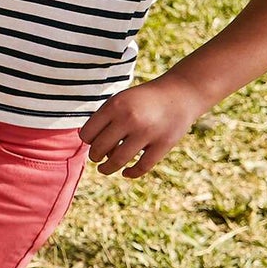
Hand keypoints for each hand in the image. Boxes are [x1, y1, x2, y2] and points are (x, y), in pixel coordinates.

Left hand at [79, 74, 207, 177]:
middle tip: (96, 158)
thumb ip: (104, 119)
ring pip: (117, 161)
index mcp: (115, 105)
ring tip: (104, 169)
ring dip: (107, 169)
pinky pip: (141, 168)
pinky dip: (130, 173)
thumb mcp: (120, 100)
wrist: (179, 94)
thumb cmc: (143, 100)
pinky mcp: (163, 145)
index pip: (88, 133)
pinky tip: (126, 172)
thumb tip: (90, 146)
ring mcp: (147, 132)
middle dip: (95, 156)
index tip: (92, 142)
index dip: (88, 140)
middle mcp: (129, 118)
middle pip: (100, 148)